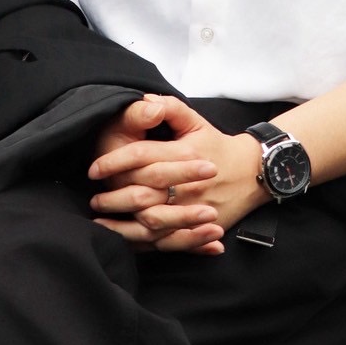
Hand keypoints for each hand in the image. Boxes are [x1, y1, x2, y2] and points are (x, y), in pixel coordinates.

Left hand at [89, 94, 268, 254]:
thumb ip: (170, 108)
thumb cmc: (215, 145)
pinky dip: (148, 244)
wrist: (252, 172)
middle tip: (95, 200)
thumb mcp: (195, 121)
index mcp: (185, 153)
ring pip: (154, 222)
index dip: (114, 162)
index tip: (94, 170)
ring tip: (102, 224)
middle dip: (114, 199)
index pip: (141, 156)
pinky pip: (171, 242)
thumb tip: (146, 100)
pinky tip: (128, 242)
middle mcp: (189, 184)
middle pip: (144, 194)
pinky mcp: (200, 227)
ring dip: (125, 226)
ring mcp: (196, 209)